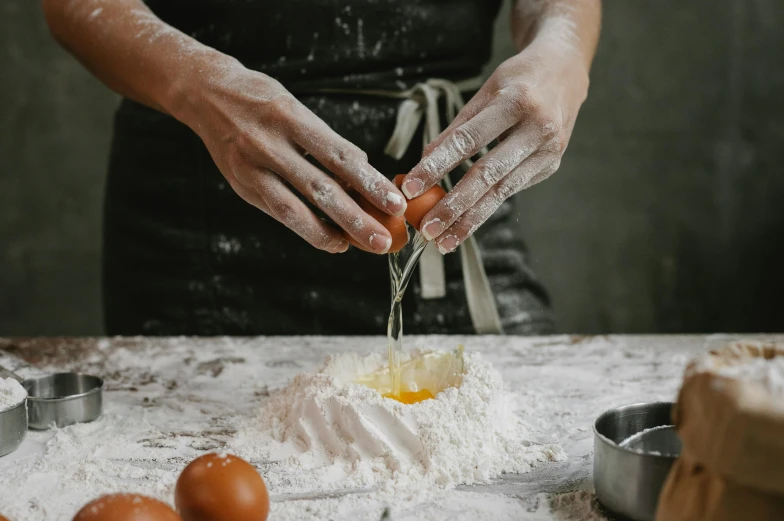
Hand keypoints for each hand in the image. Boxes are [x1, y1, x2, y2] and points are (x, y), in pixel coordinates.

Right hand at [178, 62, 406, 253]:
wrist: (205, 94)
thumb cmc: (262, 101)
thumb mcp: (297, 109)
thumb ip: (326, 143)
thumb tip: (362, 177)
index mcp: (291, 117)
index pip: (339, 156)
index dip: (370, 183)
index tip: (395, 203)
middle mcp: (269, 145)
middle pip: (320, 189)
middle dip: (356, 218)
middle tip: (383, 240)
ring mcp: (251, 168)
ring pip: (295, 210)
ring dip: (331, 232)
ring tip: (358, 246)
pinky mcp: (242, 186)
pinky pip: (279, 214)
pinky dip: (308, 229)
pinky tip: (331, 240)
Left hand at [400, 43, 589, 253]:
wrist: (566, 70)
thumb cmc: (518, 79)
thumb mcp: (486, 92)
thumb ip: (457, 128)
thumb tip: (425, 160)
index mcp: (517, 102)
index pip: (468, 141)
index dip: (437, 167)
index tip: (411, 188)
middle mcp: (537, 128)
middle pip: (487, 175)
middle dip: (454, 206)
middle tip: (427, 229)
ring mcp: (548, 151)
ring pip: (501, 192)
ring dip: (470, 220)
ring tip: (445, 241)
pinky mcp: (550, 166)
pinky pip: (511, 189)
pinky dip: (486, 208)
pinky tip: (465, 223)